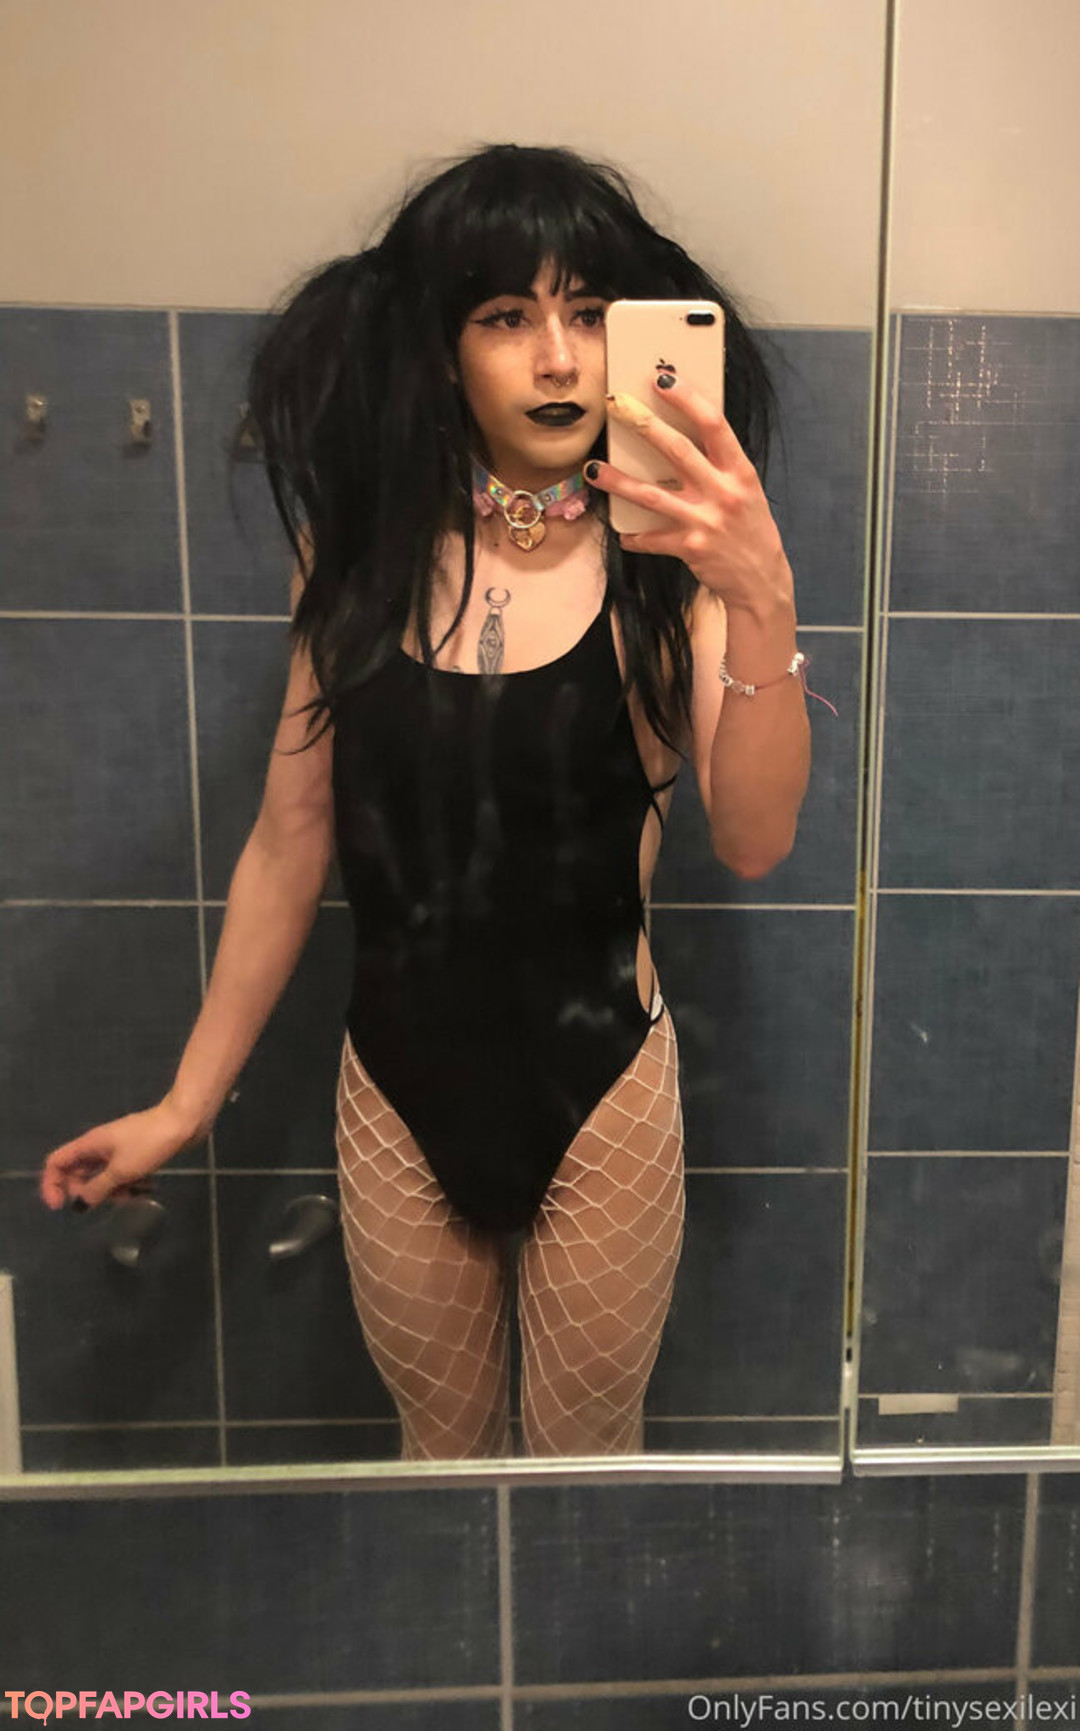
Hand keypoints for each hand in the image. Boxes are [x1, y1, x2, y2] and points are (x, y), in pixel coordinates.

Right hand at [38, 1099, 202, 1212]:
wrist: (184, 1123)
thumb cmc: (149, 1143)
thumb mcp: (120, 1171)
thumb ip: (97, 1189)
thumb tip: (79, 1204)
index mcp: (89, 1145)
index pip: (56, 1163)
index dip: (52, 1184)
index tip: (60, 1206)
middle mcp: (99, 1146)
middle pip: (79, 1174)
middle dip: (91, 1192)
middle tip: (111, 1200)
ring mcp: (117, 1150)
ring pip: (103, 1177)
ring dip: (115, 1190)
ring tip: (136, 1194)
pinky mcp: (135, 1154)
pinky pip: (123, 1174)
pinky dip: (131, 1183)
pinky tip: (149, 1188)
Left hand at [587, 375, 795, 618]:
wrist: (761, 579)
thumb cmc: (750, 528)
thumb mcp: (745, 490)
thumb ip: (719, 465)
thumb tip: (682, 433)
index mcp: (739, 472)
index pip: (713, 425)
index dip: (687, 399)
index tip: (662, 379)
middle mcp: (723, 493)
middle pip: (678, 451)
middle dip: (643, 426)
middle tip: (617, 406)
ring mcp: (705, 522)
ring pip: (652, 495)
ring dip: (619, 481)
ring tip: (593, 468)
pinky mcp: (689, 548)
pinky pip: (652, 539)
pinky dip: (635, 537)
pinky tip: (622, 533)